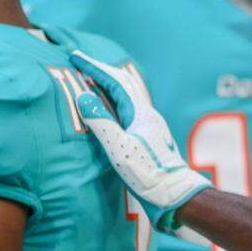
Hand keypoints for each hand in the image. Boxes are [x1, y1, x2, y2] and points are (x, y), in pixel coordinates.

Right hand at [70, 50, 209, 230]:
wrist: (175, 194)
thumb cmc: (149, 174)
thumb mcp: (120, 149)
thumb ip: (102, 123)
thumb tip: (84, 97)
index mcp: (140, 113)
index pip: (115, 81)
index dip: (95, 67)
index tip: (76, 56)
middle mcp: (147, 114)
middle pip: (123, 84)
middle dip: (101, 70)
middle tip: (81, 62)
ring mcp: (150, 125)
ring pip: (127, 95)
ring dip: (108, 84)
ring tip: (91, 78)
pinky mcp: (149, 136)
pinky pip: (128, 108)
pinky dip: (114, 100)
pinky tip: (110, 108)